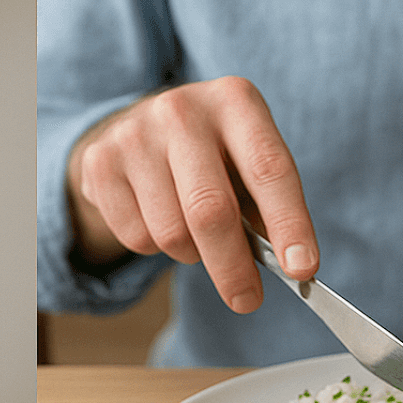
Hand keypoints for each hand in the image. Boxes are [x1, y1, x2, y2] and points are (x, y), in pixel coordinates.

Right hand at [66, 76, 316, 312]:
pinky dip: (155, 248)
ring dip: (191, 254)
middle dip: (233, 268)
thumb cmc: (211, 154)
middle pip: (210, 211)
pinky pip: (136, 238)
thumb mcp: (247, 161)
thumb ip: (268, 208)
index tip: (302, 269)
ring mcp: (135, 135)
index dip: (289, 223)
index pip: (269, 169)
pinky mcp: (100, 163)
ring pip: (171, 233)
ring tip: (194, 234)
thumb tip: (293, 266)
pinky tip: (157, 218)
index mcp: (235, 102)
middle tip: (247, 300)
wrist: (139, 126)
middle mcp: (182, 111)